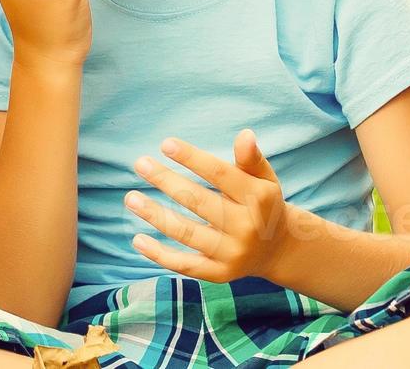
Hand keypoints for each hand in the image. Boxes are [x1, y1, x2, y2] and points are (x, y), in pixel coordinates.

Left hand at [125, 130, 295, 283]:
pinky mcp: (220, 274)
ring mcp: (232, 253)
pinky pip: (185, 265)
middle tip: (140, 163)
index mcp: (258, 199)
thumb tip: (245, 134)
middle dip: (166, 181)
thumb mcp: (264, 180)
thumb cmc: (263, 205)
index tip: (165, 144)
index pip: (220, 174)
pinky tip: (138, 238)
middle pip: (198, 201)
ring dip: (155, 215)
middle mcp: (246, 227)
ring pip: (187, 233)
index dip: (192, 159)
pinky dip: (159, 254)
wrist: (278, 250)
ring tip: (131, 198)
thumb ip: (251, 159)